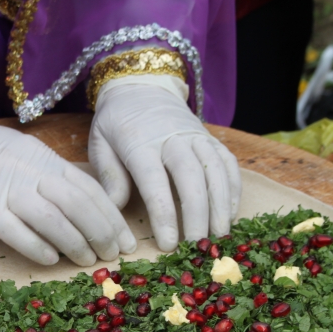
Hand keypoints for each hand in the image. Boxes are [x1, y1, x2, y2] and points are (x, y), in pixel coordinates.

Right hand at [0, 125, 136, 265]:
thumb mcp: (31, 156)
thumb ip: (58, 178)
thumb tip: (90, 208)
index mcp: (49, 161)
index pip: (91, 190)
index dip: (113, 218)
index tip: (126, 241)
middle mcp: (33, 174)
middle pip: (77, 204)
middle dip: (101, 233)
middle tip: (111, 256)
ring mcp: (8, 191)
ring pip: (51, 219)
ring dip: (74, 243)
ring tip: (86, 262)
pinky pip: (15, 231)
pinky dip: (36, 246)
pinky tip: (51, 260)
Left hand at [89, 76, 240, 250]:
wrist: (140, 85)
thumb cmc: (116, 123)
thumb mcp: (100, 144)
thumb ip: (108, 176)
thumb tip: (114, 209)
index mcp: (140, 142)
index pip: (155, 182)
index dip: (164, 214)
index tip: (169, 243)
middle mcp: (173, 138)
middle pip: (191, 178)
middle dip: (197, 215)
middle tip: (198, 246)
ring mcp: (196, 136)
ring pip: (215, 171)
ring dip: (220, 206)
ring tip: (219, 237)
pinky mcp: (211, 138)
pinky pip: (228, 164)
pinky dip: (232, 190)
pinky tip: (230, 215)